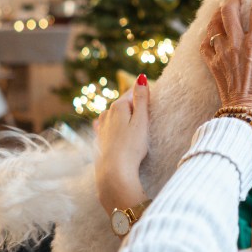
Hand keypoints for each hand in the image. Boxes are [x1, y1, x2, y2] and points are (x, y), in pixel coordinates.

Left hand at [95, 75, 149, 215]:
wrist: (114, 173)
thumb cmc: (131, 147)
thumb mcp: (141, 121)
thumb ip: (142, 99)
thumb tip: (141, 78)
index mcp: (118, 106)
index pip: (133, 93)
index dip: (144, 98)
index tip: (152, 105)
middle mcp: (106, 114)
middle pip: (124, 105)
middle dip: (134, 108)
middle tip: (146, 120)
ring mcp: (101, 128)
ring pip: (115, 116)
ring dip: (124, 118)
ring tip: (134, 128)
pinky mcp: (99, 141)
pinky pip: (107, 128)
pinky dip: (112, 127)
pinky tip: (109, 129)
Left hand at [200, 0, 251, 124]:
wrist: (247, 115)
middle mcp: (236, 44)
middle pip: (228, 10)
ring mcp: (222, 54)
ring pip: (214, 25)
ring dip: (219, 15)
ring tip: (225, 11)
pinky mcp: (213, 65)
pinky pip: (205, 44)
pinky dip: (208, 35)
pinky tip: (214, 34)